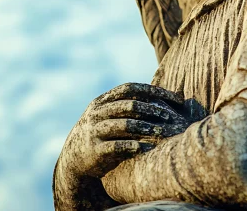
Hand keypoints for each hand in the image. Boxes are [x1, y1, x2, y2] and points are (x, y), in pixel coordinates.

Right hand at [58, 82, 188, 180]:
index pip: (129, 88)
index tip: (173, 98)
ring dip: (145, 127)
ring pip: (124, 125)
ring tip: (161, 132)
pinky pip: (116, 146)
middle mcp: (98, 113)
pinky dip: (133, 146)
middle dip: (151, 109)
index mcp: (103, 101)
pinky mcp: (96, 150)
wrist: (73, 158)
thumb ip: (126, 104)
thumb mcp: (107, 113)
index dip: (152, 91)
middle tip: (169, 116)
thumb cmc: (101, 132)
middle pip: (129, 105)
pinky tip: (146, 148)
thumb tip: (163, 95)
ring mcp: (95, 131)